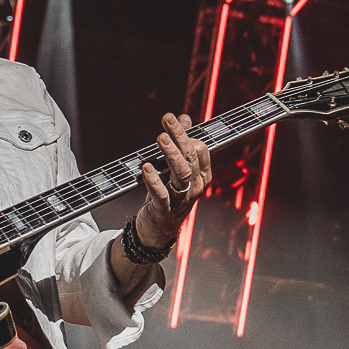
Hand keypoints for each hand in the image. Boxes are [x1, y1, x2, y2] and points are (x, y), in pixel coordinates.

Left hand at [135, 112, 212, 248]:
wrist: (158, 230)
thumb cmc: (168, 195)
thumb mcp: (175, 169)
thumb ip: (181, 144)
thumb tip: (185, 118)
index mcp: (201, 175)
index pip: (200, 149)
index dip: (186, 134)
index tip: (171, 121)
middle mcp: (196, 186)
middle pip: (191, 156)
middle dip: (179, 136)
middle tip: (167, 119)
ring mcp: (182, 199)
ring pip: (182, 173)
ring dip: (171, 154)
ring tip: (160, 138)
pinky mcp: (165, 210)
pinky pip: (162, 194)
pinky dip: (154, 180)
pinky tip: (146, 168)